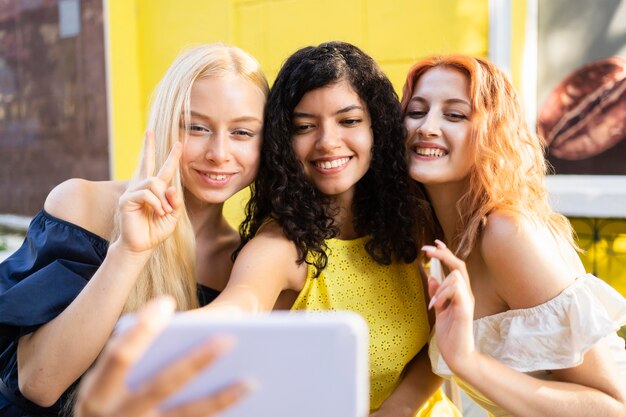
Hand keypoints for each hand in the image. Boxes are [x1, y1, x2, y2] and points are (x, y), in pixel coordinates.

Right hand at [75, 297, 247, 416]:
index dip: (143, 329)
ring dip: (221, 398)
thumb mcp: (105, 381)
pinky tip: (243, 402)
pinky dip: (219, 413)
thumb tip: (164, 315)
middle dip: (196, 361)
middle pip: (163, 385)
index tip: (167, 301)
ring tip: (251, 381)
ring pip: (188, 414)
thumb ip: (127, 352)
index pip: (119, 356)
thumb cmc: (108, 399)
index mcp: (99, 393)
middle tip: (228, 339)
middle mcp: (118, 416)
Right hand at [117, 131, 182, 252]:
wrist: (141, 246)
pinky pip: (146, 194)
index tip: (178, 143)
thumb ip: (175, 202)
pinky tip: (158, 213)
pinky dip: (156, 204)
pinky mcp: (126, 200)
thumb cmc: (155, 231)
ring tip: (164, 212)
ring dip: (163, 199)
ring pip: (153, 182)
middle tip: (150, 130)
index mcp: (155, 191)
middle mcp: (142, 188)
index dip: (170, 157)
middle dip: (148, 146)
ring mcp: (132, 193)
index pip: (163, 170)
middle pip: (145, 162)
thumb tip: (170, 188)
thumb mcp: (172, 216)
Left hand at [422, 240, 476, 373]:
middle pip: (458, 266)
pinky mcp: (466, 310)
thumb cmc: (450, 334)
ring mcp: (468, 301)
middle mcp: (466, 294)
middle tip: (426, 249)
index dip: (446, 253)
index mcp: (460, 293)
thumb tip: (432, 278)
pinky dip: (443, 295)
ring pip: (455, 277)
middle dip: (442, 255)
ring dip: (440, 287)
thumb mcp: (439, 310)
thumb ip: (437, 294)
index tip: (434, 242)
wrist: (458, 355)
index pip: (455, 267)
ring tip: (434, 304)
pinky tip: (436, 306)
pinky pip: (457, 291)